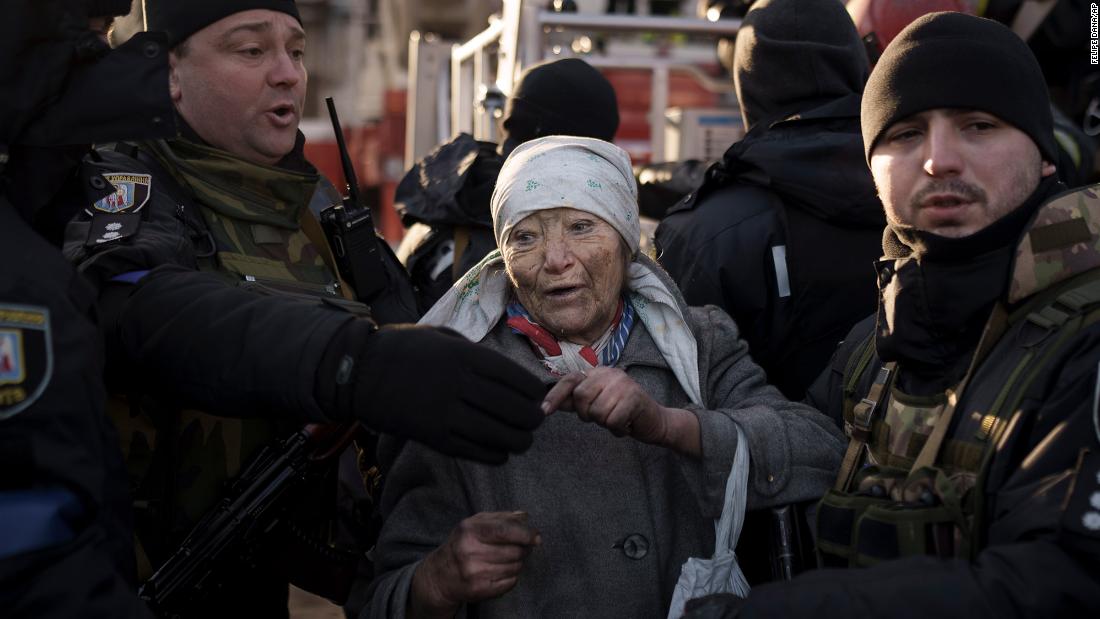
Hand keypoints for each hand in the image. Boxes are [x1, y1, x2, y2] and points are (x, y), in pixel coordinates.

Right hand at [350, 325, 544, 462]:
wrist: (359, 371)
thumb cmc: (404, 349)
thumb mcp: (442, 336)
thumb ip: (475, 352)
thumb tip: (510, 373)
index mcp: (465, 356)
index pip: (515, 378)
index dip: (534, 391)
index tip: (539, 396)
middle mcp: (459, 384)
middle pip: (513, 409)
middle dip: (532, 419)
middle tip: (535, 421)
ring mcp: (445, 413)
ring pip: (499, 435)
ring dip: (518, 440)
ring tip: (522, 439)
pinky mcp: (433, 437)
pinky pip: (474, 451)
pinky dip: (495, 455)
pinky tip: (501, 452)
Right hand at [410, 511, 540, 617]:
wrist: (440, 575)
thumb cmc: (463, 544)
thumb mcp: (476, 524)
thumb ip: (502, 518)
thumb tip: (525, 517)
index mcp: (470, 530)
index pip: (505, 531)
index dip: (525, 534)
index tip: (536, 537)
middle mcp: (470, 551)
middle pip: (515, 551)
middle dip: (524, 549)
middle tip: (521, 547)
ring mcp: (474, 573)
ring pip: (515, 567)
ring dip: (518, 563)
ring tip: (508, 559)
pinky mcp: (479, 590)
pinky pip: (510, 583)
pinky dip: (511, 577)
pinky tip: (500, 571)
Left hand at [542, 367, 700, 454]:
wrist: (654, 422)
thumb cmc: (622, 413)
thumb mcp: (596, 405)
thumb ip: (575, 402)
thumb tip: (547, 403)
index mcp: (598, 373)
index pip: (570, 380)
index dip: (555, 395)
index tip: (542, 411)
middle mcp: (609, 373)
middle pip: (581, 397)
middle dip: (588, 414)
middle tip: (603, 417)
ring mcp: (623, 383)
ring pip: (597, 412)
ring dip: (606, 423)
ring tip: (618, 419)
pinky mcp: (634, 397)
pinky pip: (612, 421)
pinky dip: (618, 429)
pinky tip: (627, 424)